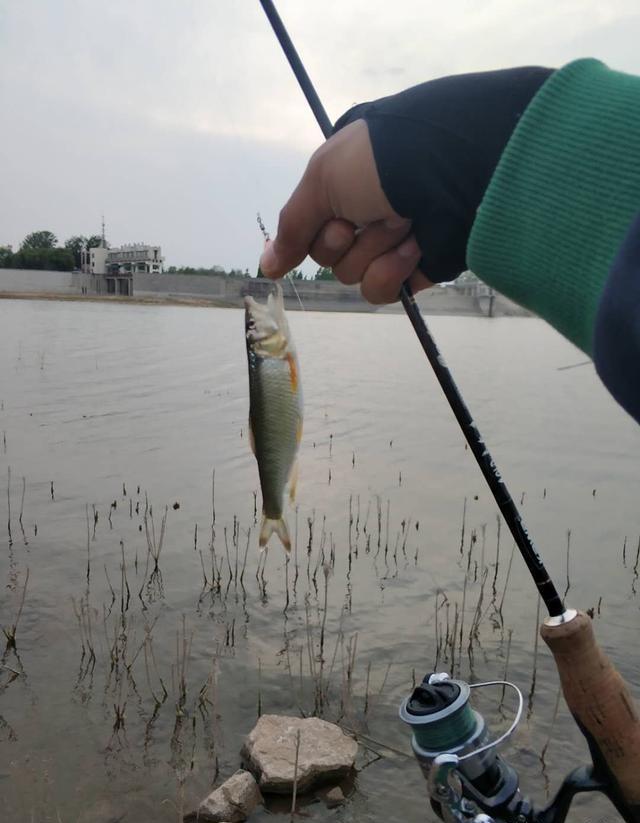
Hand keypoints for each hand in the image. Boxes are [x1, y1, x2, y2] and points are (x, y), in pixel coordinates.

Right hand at [259, 119, 430, 303]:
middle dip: (343, 238)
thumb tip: (267, 266)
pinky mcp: (413, 269)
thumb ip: (292, 227)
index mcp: (341, 190)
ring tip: (400, 222)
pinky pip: (381, 290)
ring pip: (353, 275)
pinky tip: (413, 246)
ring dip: (373, 249)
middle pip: (328, 257)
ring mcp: (389, 244)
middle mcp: (364, 216)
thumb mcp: (321, 182)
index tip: (326, 218)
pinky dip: (392, 270)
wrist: (446, 172)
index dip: (310, 233)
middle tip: (365, 213)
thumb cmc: (378, 165)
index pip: (308, 230)